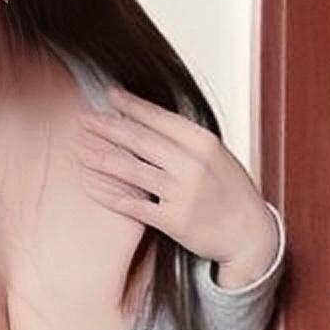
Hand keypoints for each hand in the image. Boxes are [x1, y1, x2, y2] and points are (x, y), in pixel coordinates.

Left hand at [75, 84, 278, 282]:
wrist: (251, 233)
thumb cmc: (232, 192)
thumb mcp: (217, 156)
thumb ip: (186, 140)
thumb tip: (149, 120)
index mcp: (204, 143)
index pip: (160, 118)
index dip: (131, 106)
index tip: (108, 95)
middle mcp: (193, 165)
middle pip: (141, 141)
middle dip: (108, 128)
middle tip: (83, 120)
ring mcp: (182, 193)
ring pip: (132, 171)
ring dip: (101, 158)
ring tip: (78, 149)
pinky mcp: (174, 220)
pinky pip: (134, 205)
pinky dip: (110, 195)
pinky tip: (91, 186)